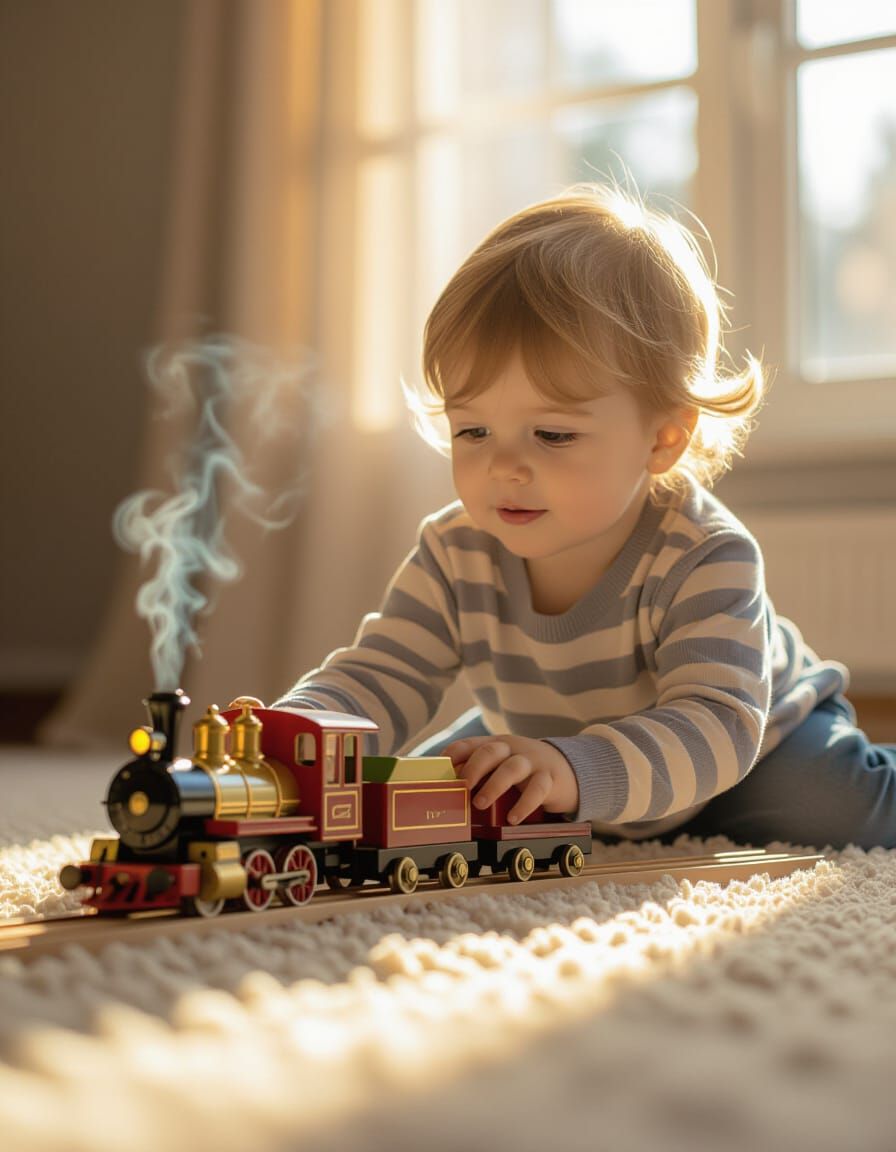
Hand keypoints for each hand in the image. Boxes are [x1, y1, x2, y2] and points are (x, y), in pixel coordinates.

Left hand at [444, 734, 578, 824]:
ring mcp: (532, 762)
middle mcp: (513, 749)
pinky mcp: (550, 778)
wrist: (570, 769)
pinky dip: (523, 804)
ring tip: (480, 803)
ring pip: (512, 768)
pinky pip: (537, 789)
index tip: (441, 769)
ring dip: (493, 786)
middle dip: (473, 768)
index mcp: (497, 745)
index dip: (454, 754)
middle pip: (490, 751)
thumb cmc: (526, 771)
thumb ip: (481, 773)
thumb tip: (448, 791)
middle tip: (462, 785)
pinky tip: (513, 818)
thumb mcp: (502, 766)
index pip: (470, 744)